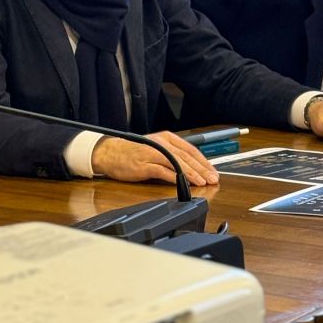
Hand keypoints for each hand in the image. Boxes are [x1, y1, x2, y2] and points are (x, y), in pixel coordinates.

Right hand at [91, 131, 219, 186]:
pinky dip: (175, 178)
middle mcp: (161, 143)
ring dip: (192, 174)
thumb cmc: (132, 152)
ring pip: (177, 163)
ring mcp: (152, 154)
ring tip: (202, 182)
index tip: (212, 170)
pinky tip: (184, 184)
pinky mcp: (144, 165)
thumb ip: (171, 155)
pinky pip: (163, 172)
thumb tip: (191, 167)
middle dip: (202, 169)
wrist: (110, 153)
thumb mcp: (155, 148)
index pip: (190, 149)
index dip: (203, 161)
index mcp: (165, 138)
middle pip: (186, 157)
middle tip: (213, 178)